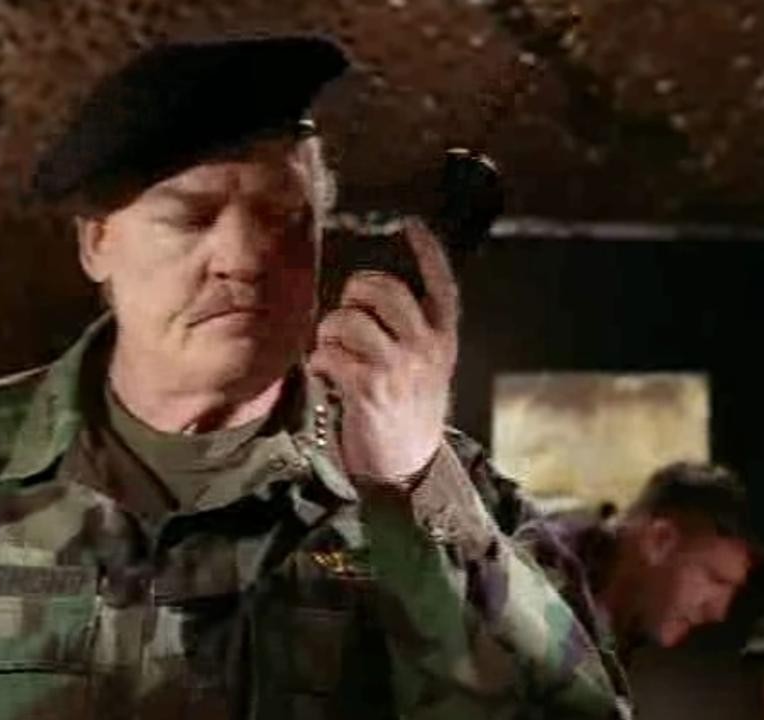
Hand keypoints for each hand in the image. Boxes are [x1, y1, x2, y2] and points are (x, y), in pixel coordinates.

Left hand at [308, 218, 459, 483]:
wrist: (407, 466)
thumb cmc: (409, 408)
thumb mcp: (427, 366)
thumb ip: (413, 330)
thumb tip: (375, 290)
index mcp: (443, 339)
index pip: (442, 285)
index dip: (428, 251)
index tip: (411, 225)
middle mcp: (426, 348)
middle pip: (383, 289)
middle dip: (354, 293)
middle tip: (347, 312)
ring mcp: (399, 368)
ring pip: (349, 320)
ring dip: (330, 332)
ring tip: (334, 351)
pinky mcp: (369, 389)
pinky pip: (329, 354)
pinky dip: (320, 362)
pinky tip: (328, 376)